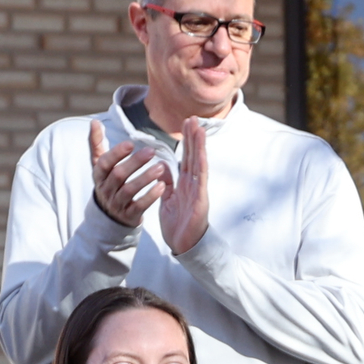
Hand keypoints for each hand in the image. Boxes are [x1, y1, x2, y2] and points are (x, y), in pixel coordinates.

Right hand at [88, 119, 169, 229]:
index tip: (130, 143)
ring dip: (145, 178)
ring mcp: (117, 203)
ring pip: (129, 190)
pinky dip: (150, 196)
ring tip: (161, 167)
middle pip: (118, 175)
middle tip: (152, 151)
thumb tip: (94, 121)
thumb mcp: (100, 165)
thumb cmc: (108, 183)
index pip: (104, 163)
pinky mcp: (129, 215)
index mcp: (99, 175)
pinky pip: (139, 206)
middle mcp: (106, 189)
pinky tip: (162, 186)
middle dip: (135, 162)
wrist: (109, 216)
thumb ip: (97, 144)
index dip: (116, 153)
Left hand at [157, 117, 210, 252]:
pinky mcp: (200, 200)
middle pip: (194, 156)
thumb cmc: (178, 226)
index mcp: (185, 184)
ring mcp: (199, 191)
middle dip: (193, 137)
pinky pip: (200, 180)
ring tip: (198, 128)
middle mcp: (194, 184)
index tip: (186, 124)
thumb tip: (163, 168)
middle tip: (192, 118)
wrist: (184, 246)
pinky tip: (200, 152)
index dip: (186, 141)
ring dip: (199, 146)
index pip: (186, 158)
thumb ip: (167, 183)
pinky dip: (200, 165)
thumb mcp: (167, 200)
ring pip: (199, 163)